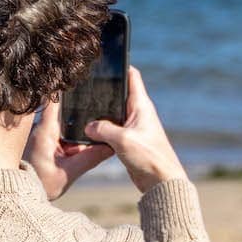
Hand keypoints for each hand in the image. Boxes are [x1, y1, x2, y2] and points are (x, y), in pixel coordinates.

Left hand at [25, 96, 112, 201]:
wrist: (18, 197)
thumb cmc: (39, 184)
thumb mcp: (68, 173)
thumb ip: (90, 158)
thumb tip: (111, 146)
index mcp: (45, 131)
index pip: (54, 100)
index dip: (66, 86)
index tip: (80, 77)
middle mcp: (42, 129)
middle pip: (65, 111)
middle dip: (83, 110)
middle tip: (100, 104)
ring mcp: (43, 136)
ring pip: (66, 125)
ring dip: (79, 127)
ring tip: (96, 126)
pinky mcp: (45, 145)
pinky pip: (63, 136)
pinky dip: (73, 139)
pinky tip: (84, 144)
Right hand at [82, 66, 190, 194]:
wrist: (161, 182)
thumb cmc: (149, 157)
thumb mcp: (122, 140)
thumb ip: (103, 129)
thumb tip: (88, 126)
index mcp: (141, 105)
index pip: (132, 76)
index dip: (120, 66)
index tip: (105, 60)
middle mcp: (138, 113)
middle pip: (118, 94)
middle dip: (104, 90)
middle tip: (84, 85)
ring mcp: (133, 127)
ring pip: (113, 113)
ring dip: (100, 113)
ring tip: (81, 107)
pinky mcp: (129, 141)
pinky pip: (112, 130)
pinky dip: (101, 129)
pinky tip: (88, 131)